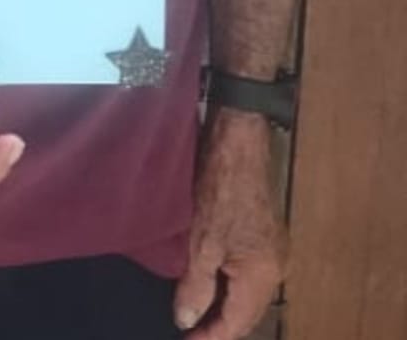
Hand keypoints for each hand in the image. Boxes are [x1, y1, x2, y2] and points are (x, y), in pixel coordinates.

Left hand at [174, 111, 285, 336]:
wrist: (239, 142)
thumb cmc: (220, 189)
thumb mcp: (201, 240)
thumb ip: (195, 286)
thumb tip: (187, 321)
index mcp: (264, 275)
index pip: (238, 323)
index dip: (211, 338)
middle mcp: (276, 269)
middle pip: (248, 313)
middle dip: (219, 327)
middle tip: (188, 332)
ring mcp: (273, 252)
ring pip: (248, 295)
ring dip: (224, 307)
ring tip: (194, 316)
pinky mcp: (264, 236)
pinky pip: (248, 276)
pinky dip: (229, 286)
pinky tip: (209, 286)